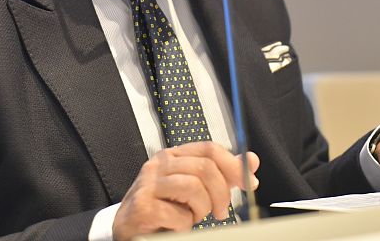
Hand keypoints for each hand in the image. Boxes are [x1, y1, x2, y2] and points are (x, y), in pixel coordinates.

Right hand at [112, 142, 259, 240]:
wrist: (130, 230)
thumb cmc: (162, 209)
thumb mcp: (194, 189)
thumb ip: (221, 174)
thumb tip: (250, 160)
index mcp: (172, 156)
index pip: (209, 149)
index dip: (233, 165)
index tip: (249, 183)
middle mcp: (158, 165)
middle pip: (205, 167)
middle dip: (221, 193)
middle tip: (220, 211)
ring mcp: (148, 184)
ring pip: (193, 187)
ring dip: (200, 209)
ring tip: (192, 217)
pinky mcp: (143, 207)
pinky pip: (179, 215)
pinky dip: (183, 225)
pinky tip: (174, 225)